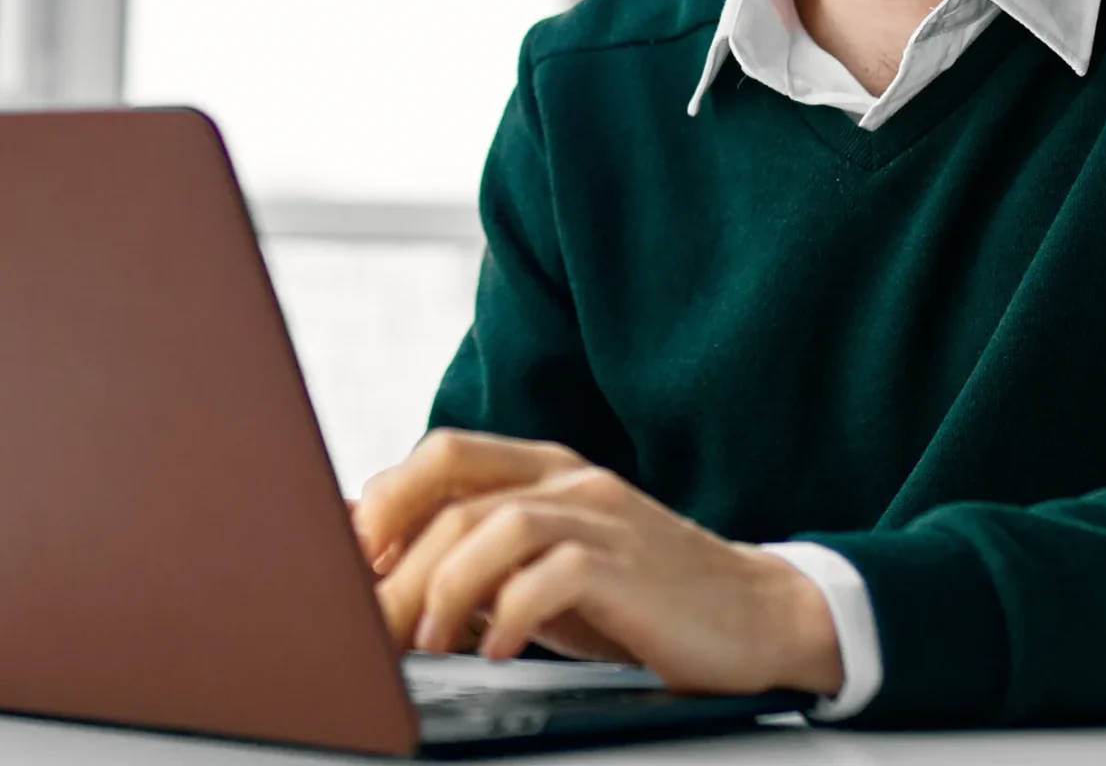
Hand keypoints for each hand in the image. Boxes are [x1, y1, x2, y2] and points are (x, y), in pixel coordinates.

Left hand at [350, 429, 841, 697]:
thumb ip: (480, 561)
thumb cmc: (640, 600)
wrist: (757, 618)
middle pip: (455, 497)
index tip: (348, 560)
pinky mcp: (630, 565)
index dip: (386, 499)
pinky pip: (551, 575)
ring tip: (426, 642)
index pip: (444, 454)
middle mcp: (571, 482)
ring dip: (444, 589)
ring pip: (494, 527)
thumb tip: (381, 574)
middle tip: (371, 625)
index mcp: (546, 471)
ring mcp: (603, 517)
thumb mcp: (547, 573)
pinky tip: (495, 651)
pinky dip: (510, 614)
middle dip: (398, 565)